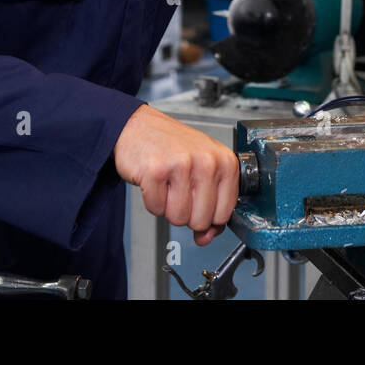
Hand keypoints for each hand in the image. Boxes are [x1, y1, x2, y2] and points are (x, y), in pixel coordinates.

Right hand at [114, 105, 239, 244]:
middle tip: (180, 192)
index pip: (224, 214)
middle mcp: (207, 161)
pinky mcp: (156, 171)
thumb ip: (211, 206)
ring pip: (178, 217)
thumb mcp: (203, 170)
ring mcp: (182, 165)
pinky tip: (155, 182)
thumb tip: (206, 237)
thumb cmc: (173, 147)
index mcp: (225, 161)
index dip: (209, 218)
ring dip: (168, 207)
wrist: (138, 126)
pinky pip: (156, 209)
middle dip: (187, 214)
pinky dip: (152, 201)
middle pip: (201, 220)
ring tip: (168, 185)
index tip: (200, 205)